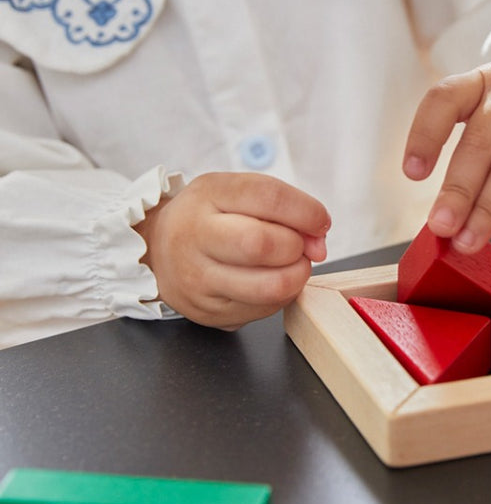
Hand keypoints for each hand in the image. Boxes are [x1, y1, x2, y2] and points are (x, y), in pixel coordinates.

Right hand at [134, 172, 330, 330]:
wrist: (158, 249)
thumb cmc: (208, 216)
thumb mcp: (236, 191)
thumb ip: (282, 205)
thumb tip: (318, 242)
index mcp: (208, 196)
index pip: (268, 198)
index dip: (306, 211)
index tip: (320, 221)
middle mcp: (195, 238)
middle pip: (263, 245)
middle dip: (296, 247)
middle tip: (297, 245)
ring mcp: (198, 280)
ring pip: (268, 287)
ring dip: (295, 276)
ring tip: (290, 264)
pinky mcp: (208, 313)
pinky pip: (262, 311)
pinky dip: (280, 296)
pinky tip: (269, 280)